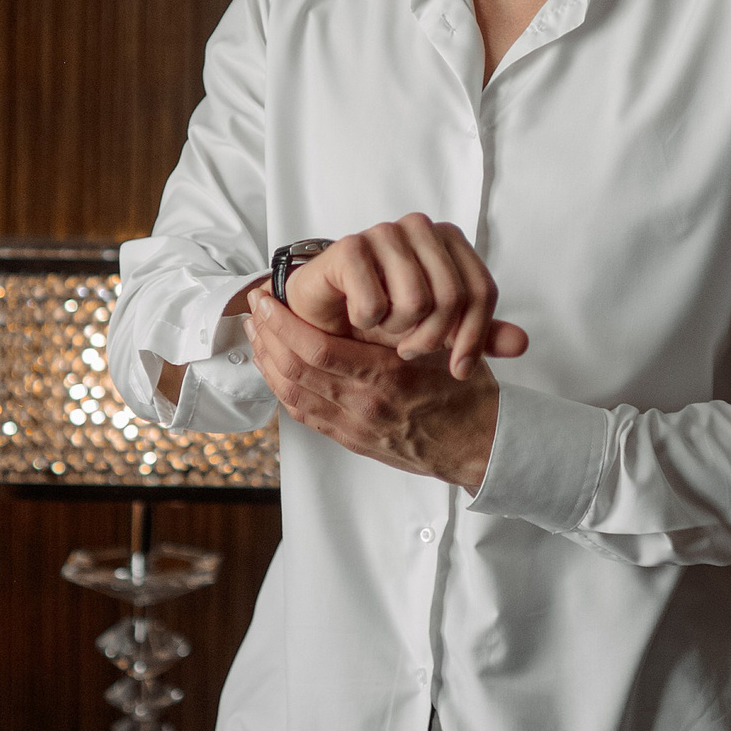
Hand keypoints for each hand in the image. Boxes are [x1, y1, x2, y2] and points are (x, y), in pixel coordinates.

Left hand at [244, 290, 500, 492]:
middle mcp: (365, 404)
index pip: (317, 348)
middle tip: (254, 309)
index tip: (269, 299)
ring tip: (256, 332)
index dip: (284, 323)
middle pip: (295, 370)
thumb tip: (370, 286)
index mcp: (387, 375)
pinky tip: (273, 365)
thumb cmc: (463, 390)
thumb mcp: (443, 344)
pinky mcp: (350, 440)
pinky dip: (281, 387)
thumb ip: (409, 320)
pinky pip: (302, 414)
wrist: (476, 445)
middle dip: (267, 336)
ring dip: (267, 360)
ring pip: (291, 393)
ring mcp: (354, 426)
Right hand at [284, 217, 528, 382]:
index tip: (458, 369)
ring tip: (387, 331)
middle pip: (454, 296)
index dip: (474, 337)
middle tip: (412, 351)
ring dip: (399, 331)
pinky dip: (369, 322)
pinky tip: (361, 319)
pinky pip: (376, 301)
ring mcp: (383, 232)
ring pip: (417, 299)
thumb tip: (521, 343)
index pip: (482, 290)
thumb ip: (479, 333)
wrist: (325, 313)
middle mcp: (420, 227)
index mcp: (448, 238)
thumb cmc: (384, 316)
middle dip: (434, 338)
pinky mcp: (349, 247)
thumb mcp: (438, 330)